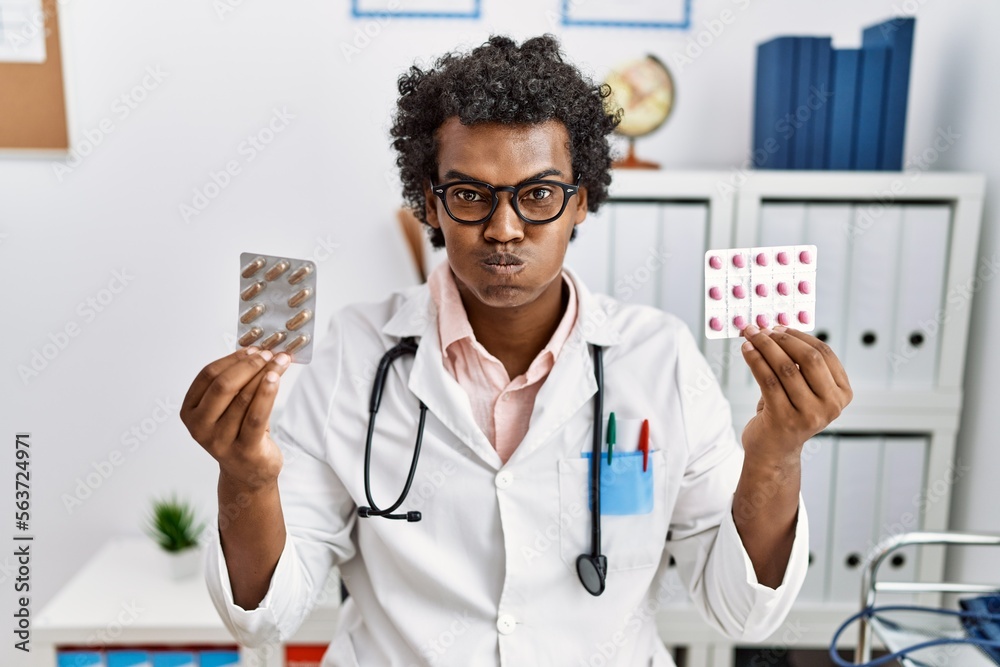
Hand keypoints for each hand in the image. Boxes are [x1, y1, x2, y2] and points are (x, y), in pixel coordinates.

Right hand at [180, 347, 292, 490]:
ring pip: (243, 398)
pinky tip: (276, 378)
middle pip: (224, 385)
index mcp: (190, 411)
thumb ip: (234, 382)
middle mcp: (200, 427)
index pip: (208, 376)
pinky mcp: (243, 450)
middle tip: (269, 354)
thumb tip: (256, 351)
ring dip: (264, 375)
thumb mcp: (227, 407)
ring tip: (280, 361)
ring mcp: (219, 441)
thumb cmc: (238, 432)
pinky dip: (267, 393)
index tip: (253, 348)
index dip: (232, 359)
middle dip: (250, 365)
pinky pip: (256, 416)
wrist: (248, 472)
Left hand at [739, 325, 852, 459]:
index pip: (825, 354)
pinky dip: (755, 360)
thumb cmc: (786, 414)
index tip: (779, 327)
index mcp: (842, 393)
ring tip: (750, 337)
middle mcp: (830, 405)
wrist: (773, 451)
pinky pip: (767, 380)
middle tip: (762, 329)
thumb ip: (800, 364)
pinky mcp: (784, 419)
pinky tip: (746, 351)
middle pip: (809, 358)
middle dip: (782, 339)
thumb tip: (778, 328)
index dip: (800, 336)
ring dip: (764, 347)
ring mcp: (809, 414)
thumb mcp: (803, 389)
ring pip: (785, 368)